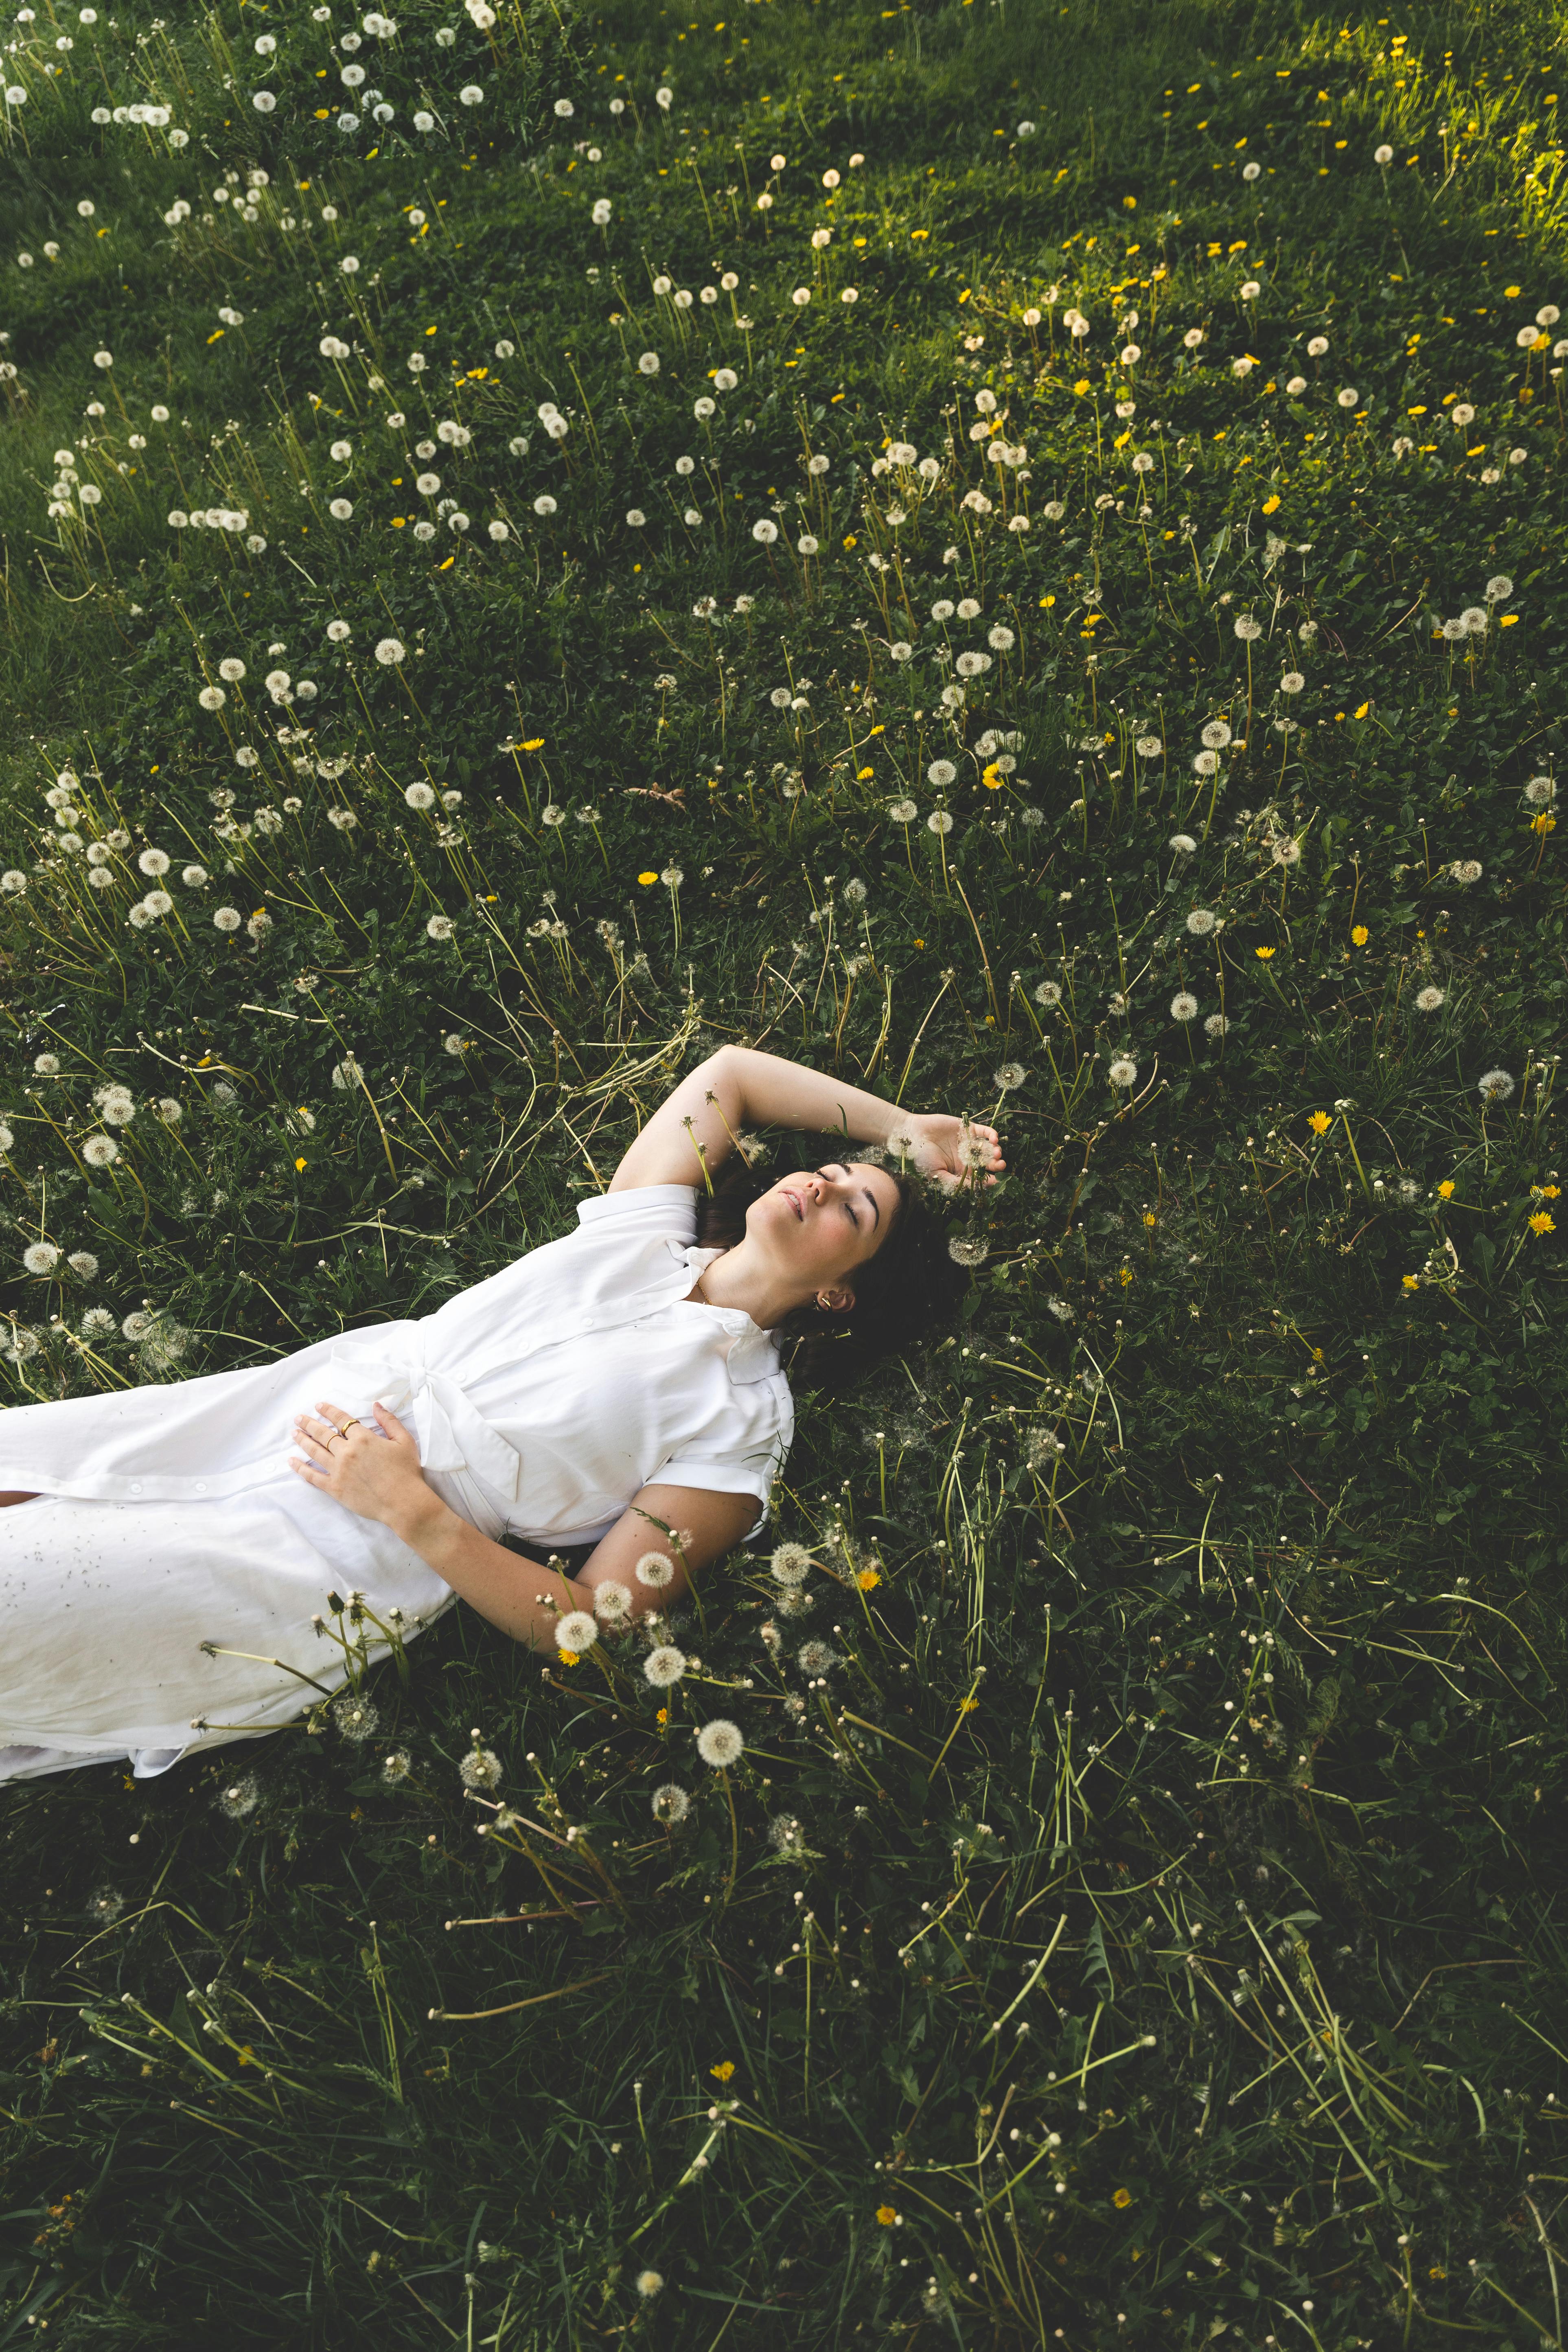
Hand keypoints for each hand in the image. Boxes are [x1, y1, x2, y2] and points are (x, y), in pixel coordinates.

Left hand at [288, 1399, 429, 1528]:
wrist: (403, 1502)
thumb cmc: (406, 1472)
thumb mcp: (404, 1441)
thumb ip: (389, 1421)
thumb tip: (376, 1405)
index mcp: (363, 1439)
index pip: (341, 1420)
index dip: (329, 1411)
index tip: (319, 1406)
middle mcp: (346, 1452)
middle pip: (323, 1434)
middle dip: (309, 1424)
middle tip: (298, 1418)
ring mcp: (338, 1470)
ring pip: (315, 1452)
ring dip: (302, 1441)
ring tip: (294, 1433)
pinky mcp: (334, 1488)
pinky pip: (312, 1476)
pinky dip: (300, 1468)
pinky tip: (292, 1461)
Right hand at [892, 1112, 1005, 1193]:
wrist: (912, 1135)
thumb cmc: (920, 1157)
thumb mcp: (936, 1174)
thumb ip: (953, 1182)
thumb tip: (973, 1190)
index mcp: (961, 1171)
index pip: (980, 1177)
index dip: (990, 1179)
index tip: (996, 1181)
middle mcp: (967, 1157)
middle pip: (988, 1163)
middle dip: (997, 1165)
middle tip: (1001, 1165)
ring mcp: (968, 1143)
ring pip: (988, 1147)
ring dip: (995, 1151)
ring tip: (997, 1153)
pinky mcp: (968, 1128)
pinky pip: (984, 1131)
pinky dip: (991, 1134)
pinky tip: (993, 1139)